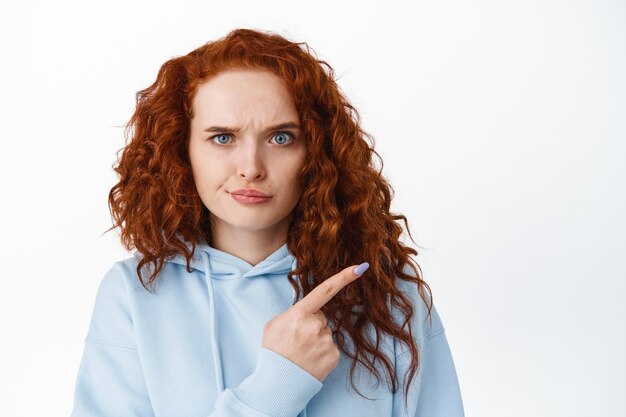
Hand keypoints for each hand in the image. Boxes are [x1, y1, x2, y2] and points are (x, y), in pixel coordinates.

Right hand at [261, 263, 368, 381]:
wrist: (277, 383)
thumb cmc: (273, 351)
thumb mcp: (274, 324)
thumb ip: (293, 313)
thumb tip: (309, 313)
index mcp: (300, 314)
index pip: (325, 290)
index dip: (344, 277)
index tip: (361, 267)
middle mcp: (316, 325)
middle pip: (321, 318)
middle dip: (312, 325)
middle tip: (296, 340)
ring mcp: (326, 341)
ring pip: (326, 333)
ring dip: (316, 340)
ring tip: (300, 353)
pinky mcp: (333, 356)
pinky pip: (330, 347)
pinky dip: (322, 353)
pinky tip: (309, 360)